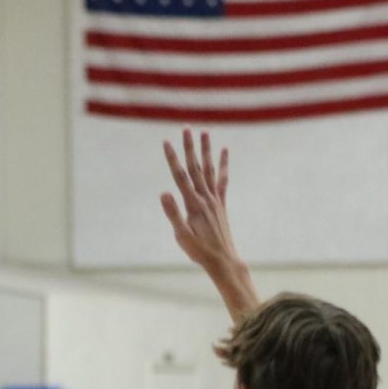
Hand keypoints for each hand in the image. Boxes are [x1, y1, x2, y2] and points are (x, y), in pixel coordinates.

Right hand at [160, 129, 235, 269]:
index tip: (166, 142)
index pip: (180, 176)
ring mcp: (214, 199)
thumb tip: (163, 193)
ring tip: (205, 132)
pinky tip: (224, 151)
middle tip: (186, 128)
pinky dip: (223, 164)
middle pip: (195, 167)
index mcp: (193, 204)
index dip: (172, 159)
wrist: (223, 260)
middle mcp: (205, 198)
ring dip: (206, 150)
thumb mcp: (181, 236)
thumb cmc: (199, 251)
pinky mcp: (220, 204)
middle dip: (190, 147)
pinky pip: (222, 180)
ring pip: (209, 169)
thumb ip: (173, 213)